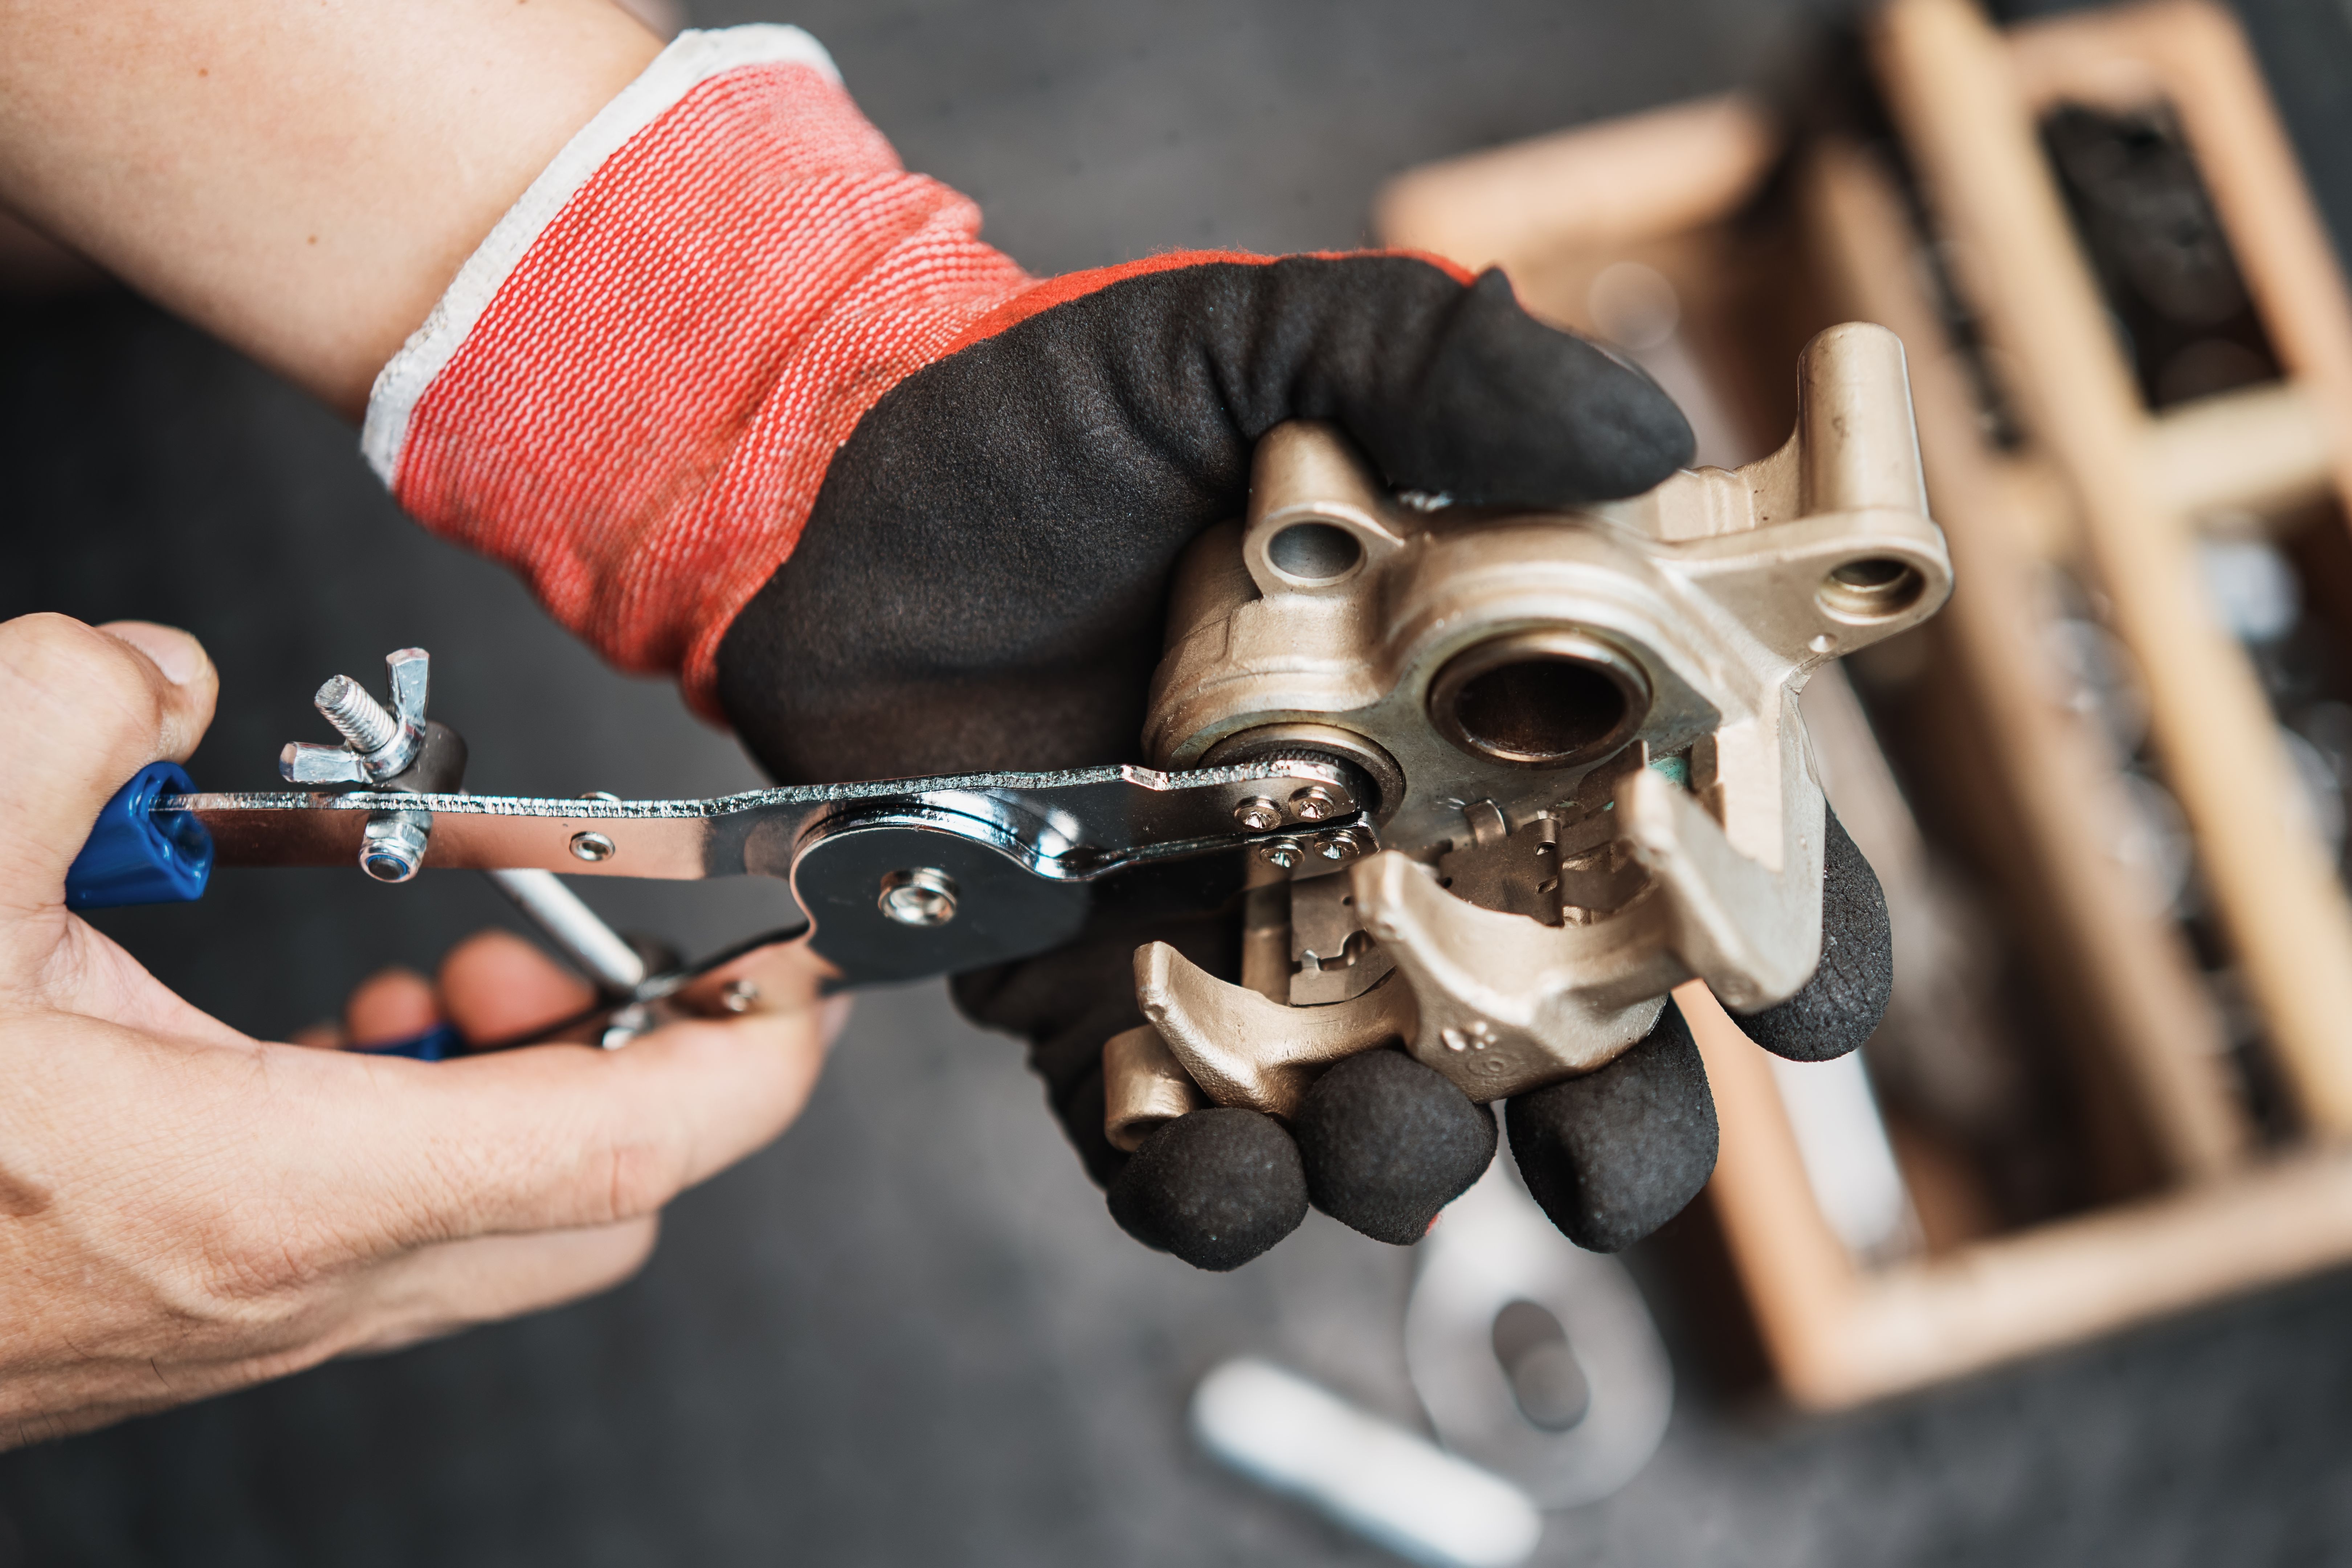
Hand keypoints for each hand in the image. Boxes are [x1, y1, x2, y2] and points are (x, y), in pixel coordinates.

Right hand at [0, 613, 832, 1444]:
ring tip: (456, 976)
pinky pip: (390, 1241)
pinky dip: (417, 1132)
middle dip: (643, 1072)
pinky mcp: (201, 1324)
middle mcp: (289, 1288)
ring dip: (523, 1098)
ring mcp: (250, 1326)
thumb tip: (142, 673)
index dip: (757, 1061)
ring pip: (500, 1230)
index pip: (631, 1146)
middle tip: (577, 949)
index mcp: (266, 1190)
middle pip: (595, 1205)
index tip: (806, 984)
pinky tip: (339, 1043)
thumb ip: (53, 718)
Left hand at [710, 252, 1731, 1267]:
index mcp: (1477, 710)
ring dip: (1413, 1168)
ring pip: (1397, 1127)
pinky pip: (1189, 1154)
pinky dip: (1216, 1191)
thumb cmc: (1045, 421)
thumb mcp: (1245, 343)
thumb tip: (1642, 432)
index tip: (1801, 1006)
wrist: (827, 513)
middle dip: (1617, 1127)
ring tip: (1377, 1128)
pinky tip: (1215, 1158)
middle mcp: (1398, 850)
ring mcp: (1260, 950)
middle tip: (1597, 1150)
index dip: (1778, 932)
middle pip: (1574, 1035)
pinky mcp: (1114, 1014)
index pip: (1681, 835)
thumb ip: (1435, 361)